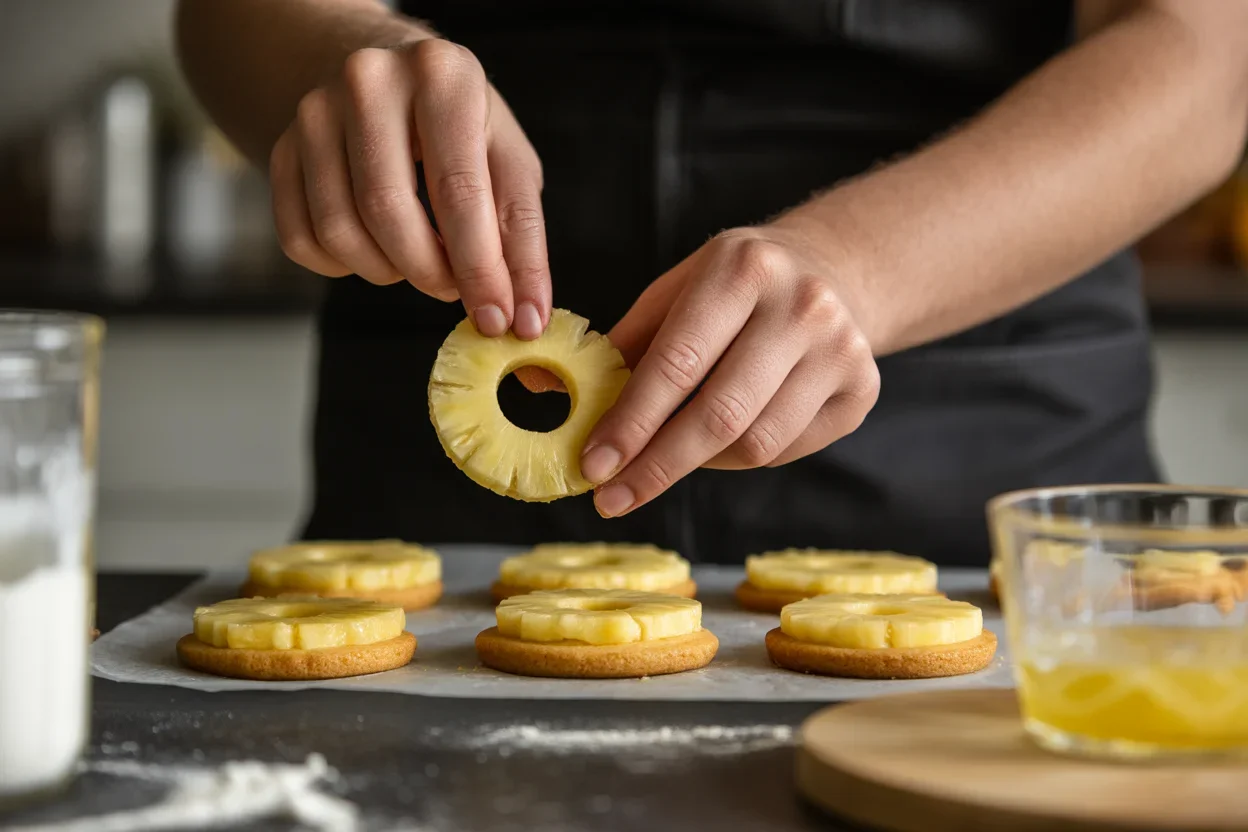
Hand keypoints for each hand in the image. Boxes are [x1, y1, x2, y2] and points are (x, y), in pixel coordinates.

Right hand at [268, 38, 549, 337]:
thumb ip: (521, 234)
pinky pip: (301, 240)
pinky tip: (375, 247)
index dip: (481, 268)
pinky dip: (343, 266)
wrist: (384, 78)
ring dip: (387, 271)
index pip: (458, 191)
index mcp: (442, 74)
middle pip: (388, 211)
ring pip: (340, 231)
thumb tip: (526, 315)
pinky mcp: (280, 148)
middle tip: (455, 288)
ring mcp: (313, 112)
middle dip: (430, 273)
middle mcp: (369, 81)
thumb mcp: (506, 158)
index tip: (499, 319)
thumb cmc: (458, 124)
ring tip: (419, 257)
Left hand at [578, 225, 880, 517]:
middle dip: (656, 466)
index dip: (630, 422)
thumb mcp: (674, 294)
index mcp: (742, 268)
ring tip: (665, 460)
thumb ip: (618, 346)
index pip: (677, 362)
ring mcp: (842, 349)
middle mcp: (802, 305)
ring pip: (756, 444)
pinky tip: (718, 444)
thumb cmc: (732, 289)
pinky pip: (786, 450)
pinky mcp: (863, 389)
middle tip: (611, 498)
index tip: (593, 465)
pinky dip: (740, 459)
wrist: (833, 270)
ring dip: (697, 465)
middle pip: (719, 414)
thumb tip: (541, 388)